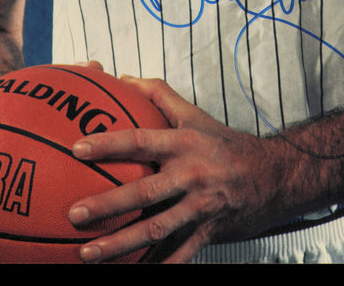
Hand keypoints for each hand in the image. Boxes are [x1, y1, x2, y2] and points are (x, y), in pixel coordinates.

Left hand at [67, 77, 281, 262]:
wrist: (270, 175)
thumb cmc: (223, 143)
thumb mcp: (194, 114)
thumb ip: (158, 94)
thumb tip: (122, 78)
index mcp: (184, 144)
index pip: (141, 140)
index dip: (109, 144)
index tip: (78, 149)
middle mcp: (191, 175)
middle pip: (144, 192)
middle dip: (107, 205)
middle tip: (74, 213)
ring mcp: (199, 207)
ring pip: (155, 230)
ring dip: (119, 244)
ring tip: (86, 253)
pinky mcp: (206, 233)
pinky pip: (177, 255)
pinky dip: (154, 267)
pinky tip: (127, 273)